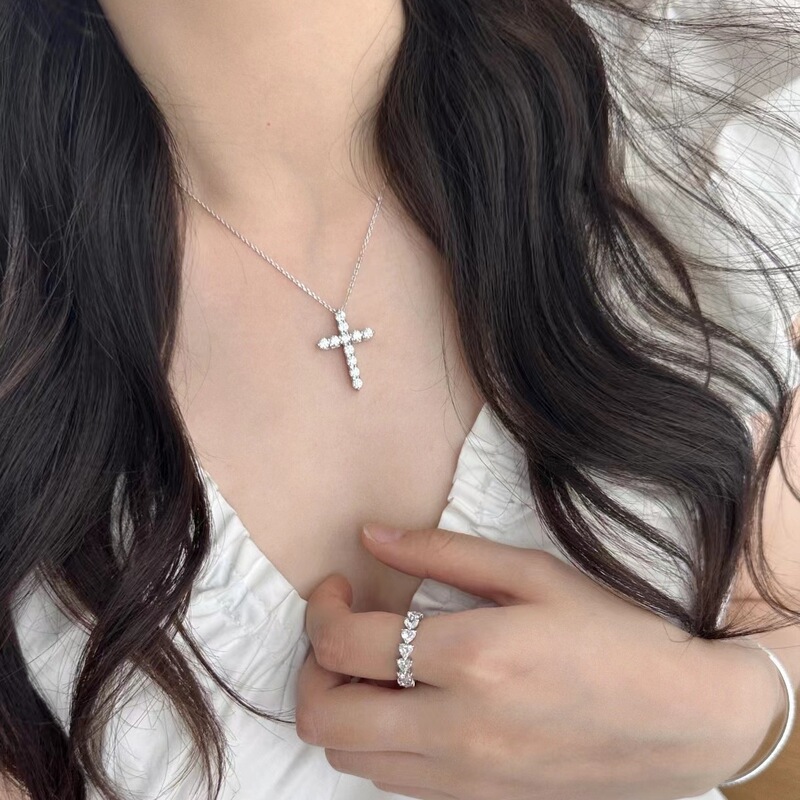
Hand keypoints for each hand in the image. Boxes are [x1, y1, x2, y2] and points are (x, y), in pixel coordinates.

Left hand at [296, 526, 778, 799]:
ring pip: (349, 757)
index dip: (320, 609)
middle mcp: (457, 728)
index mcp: (473, 657)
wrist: (682, 718)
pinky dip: (373, 741)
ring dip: (338, 706)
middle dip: (310, 668)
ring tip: (369, 664)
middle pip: (326, 717)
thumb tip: (370, 536)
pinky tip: (404, 702)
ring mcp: (465, 776)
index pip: (346, 645)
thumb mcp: (532, 573)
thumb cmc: (613, 633)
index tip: (336, 585)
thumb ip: (442, 553)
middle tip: (338, 630)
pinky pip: (390, 781)